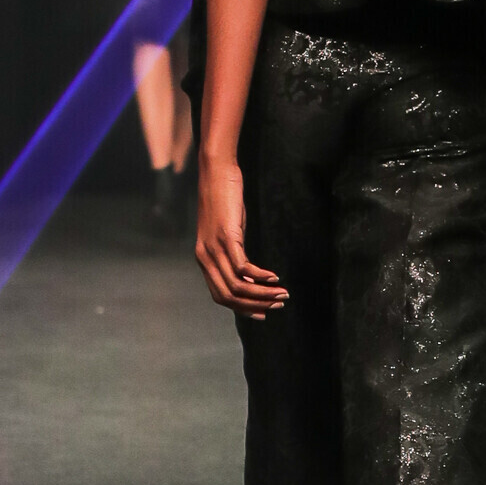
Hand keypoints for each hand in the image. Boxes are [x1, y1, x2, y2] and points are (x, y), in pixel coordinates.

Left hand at [195, 156, 286, 316]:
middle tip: (278, 305)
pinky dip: (260, 276)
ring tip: (282, 294)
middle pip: (229, 296)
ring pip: (237, 286)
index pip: (220, 296)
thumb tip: (250, 275)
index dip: (242, 308)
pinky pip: (243, 267)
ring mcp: (214, 248)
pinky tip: (274, 277)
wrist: (216, 171)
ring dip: (262, 294)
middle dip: (255, 305)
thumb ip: (233, 254)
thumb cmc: (224, 200)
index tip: (263, 313)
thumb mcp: (227, 232)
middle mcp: (205, 257)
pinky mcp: (226, 236)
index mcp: (203, 259)